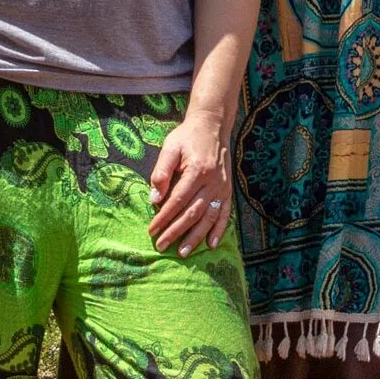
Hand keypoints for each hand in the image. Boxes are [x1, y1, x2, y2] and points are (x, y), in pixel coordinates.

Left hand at [148, 109, 231, 255]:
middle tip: (161, 246)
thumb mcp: (170, 147)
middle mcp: (212, 181)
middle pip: (192, 213)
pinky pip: (224, 214)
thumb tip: (154, 200)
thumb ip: (161, 172)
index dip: (164, 217)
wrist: (212, 126)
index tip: (152, 230)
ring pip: (208, 218)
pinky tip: (212, 244)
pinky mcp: (228, 191)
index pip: (177, 200)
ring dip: (196, 237)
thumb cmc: (187, 137)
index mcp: (197, 170)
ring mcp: (222, 188)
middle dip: (176, 232)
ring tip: (183, 252)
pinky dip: (219, 230)